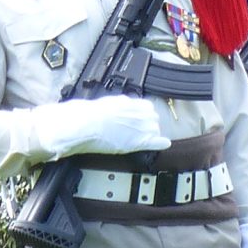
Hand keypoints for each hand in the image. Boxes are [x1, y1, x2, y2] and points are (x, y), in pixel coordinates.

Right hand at [27, 95, 165, 160]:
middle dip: (148, 124)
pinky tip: (164, 144)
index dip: (143, 115)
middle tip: (140, 132)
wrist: (83, 125)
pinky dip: (161, 143)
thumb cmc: (86, 115)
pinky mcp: (138, 140)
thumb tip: (117, 105)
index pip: (145, 107)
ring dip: (151, 134)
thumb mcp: (103, 104)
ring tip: (143, 139)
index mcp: (128, 102)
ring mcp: (139, 126)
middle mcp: (136, 112)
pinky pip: (156, 141)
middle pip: (152, 118)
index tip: (140, 120)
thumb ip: (115, 105)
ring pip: (154, 128)